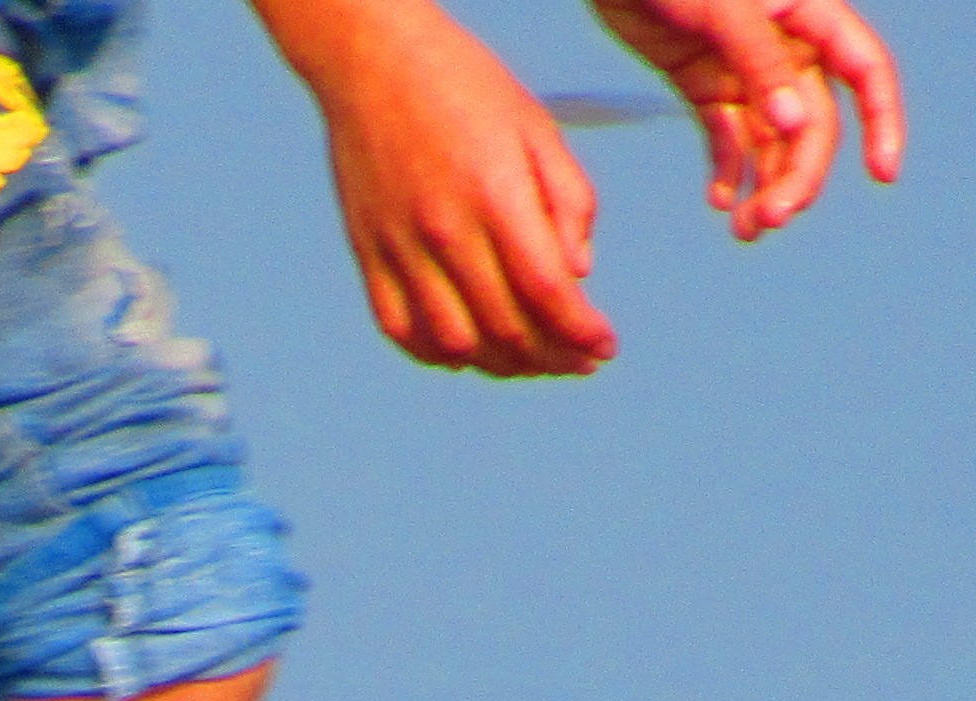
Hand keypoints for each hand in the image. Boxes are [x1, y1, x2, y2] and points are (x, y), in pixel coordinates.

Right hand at [259, 0, 611, 375]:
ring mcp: (400, 247)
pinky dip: (440, 355)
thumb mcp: (537, 129)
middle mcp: (445, 229)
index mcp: (496, 194)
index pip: (546, 291)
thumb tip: (579, 275)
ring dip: (503, 366)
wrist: (373, 59)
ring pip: (456, 344)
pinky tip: (471, 349)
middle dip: (555, 358)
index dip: (582, 332)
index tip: (606, 347)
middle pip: (506, 328)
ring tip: (532, 359)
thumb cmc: (467, 87)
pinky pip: (402, 331)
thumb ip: (568, 201)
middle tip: (581, 360)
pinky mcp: (368, 254)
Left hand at [587, 0, 903, 238]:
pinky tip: (718, 201)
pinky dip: (727, 171)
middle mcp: (787, 49)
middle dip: (798, 176)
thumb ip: (759, 61)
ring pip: (772, 142)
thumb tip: (794, 125)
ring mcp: (747, 72)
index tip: (882, 173)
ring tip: (744, 229)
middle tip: (771, 219)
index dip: (882, 120)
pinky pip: (726, 139)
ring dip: (765, 187)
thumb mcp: (722, 7)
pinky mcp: (706, 88)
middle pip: (813, 125)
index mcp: (809, 16)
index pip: (865, 72)